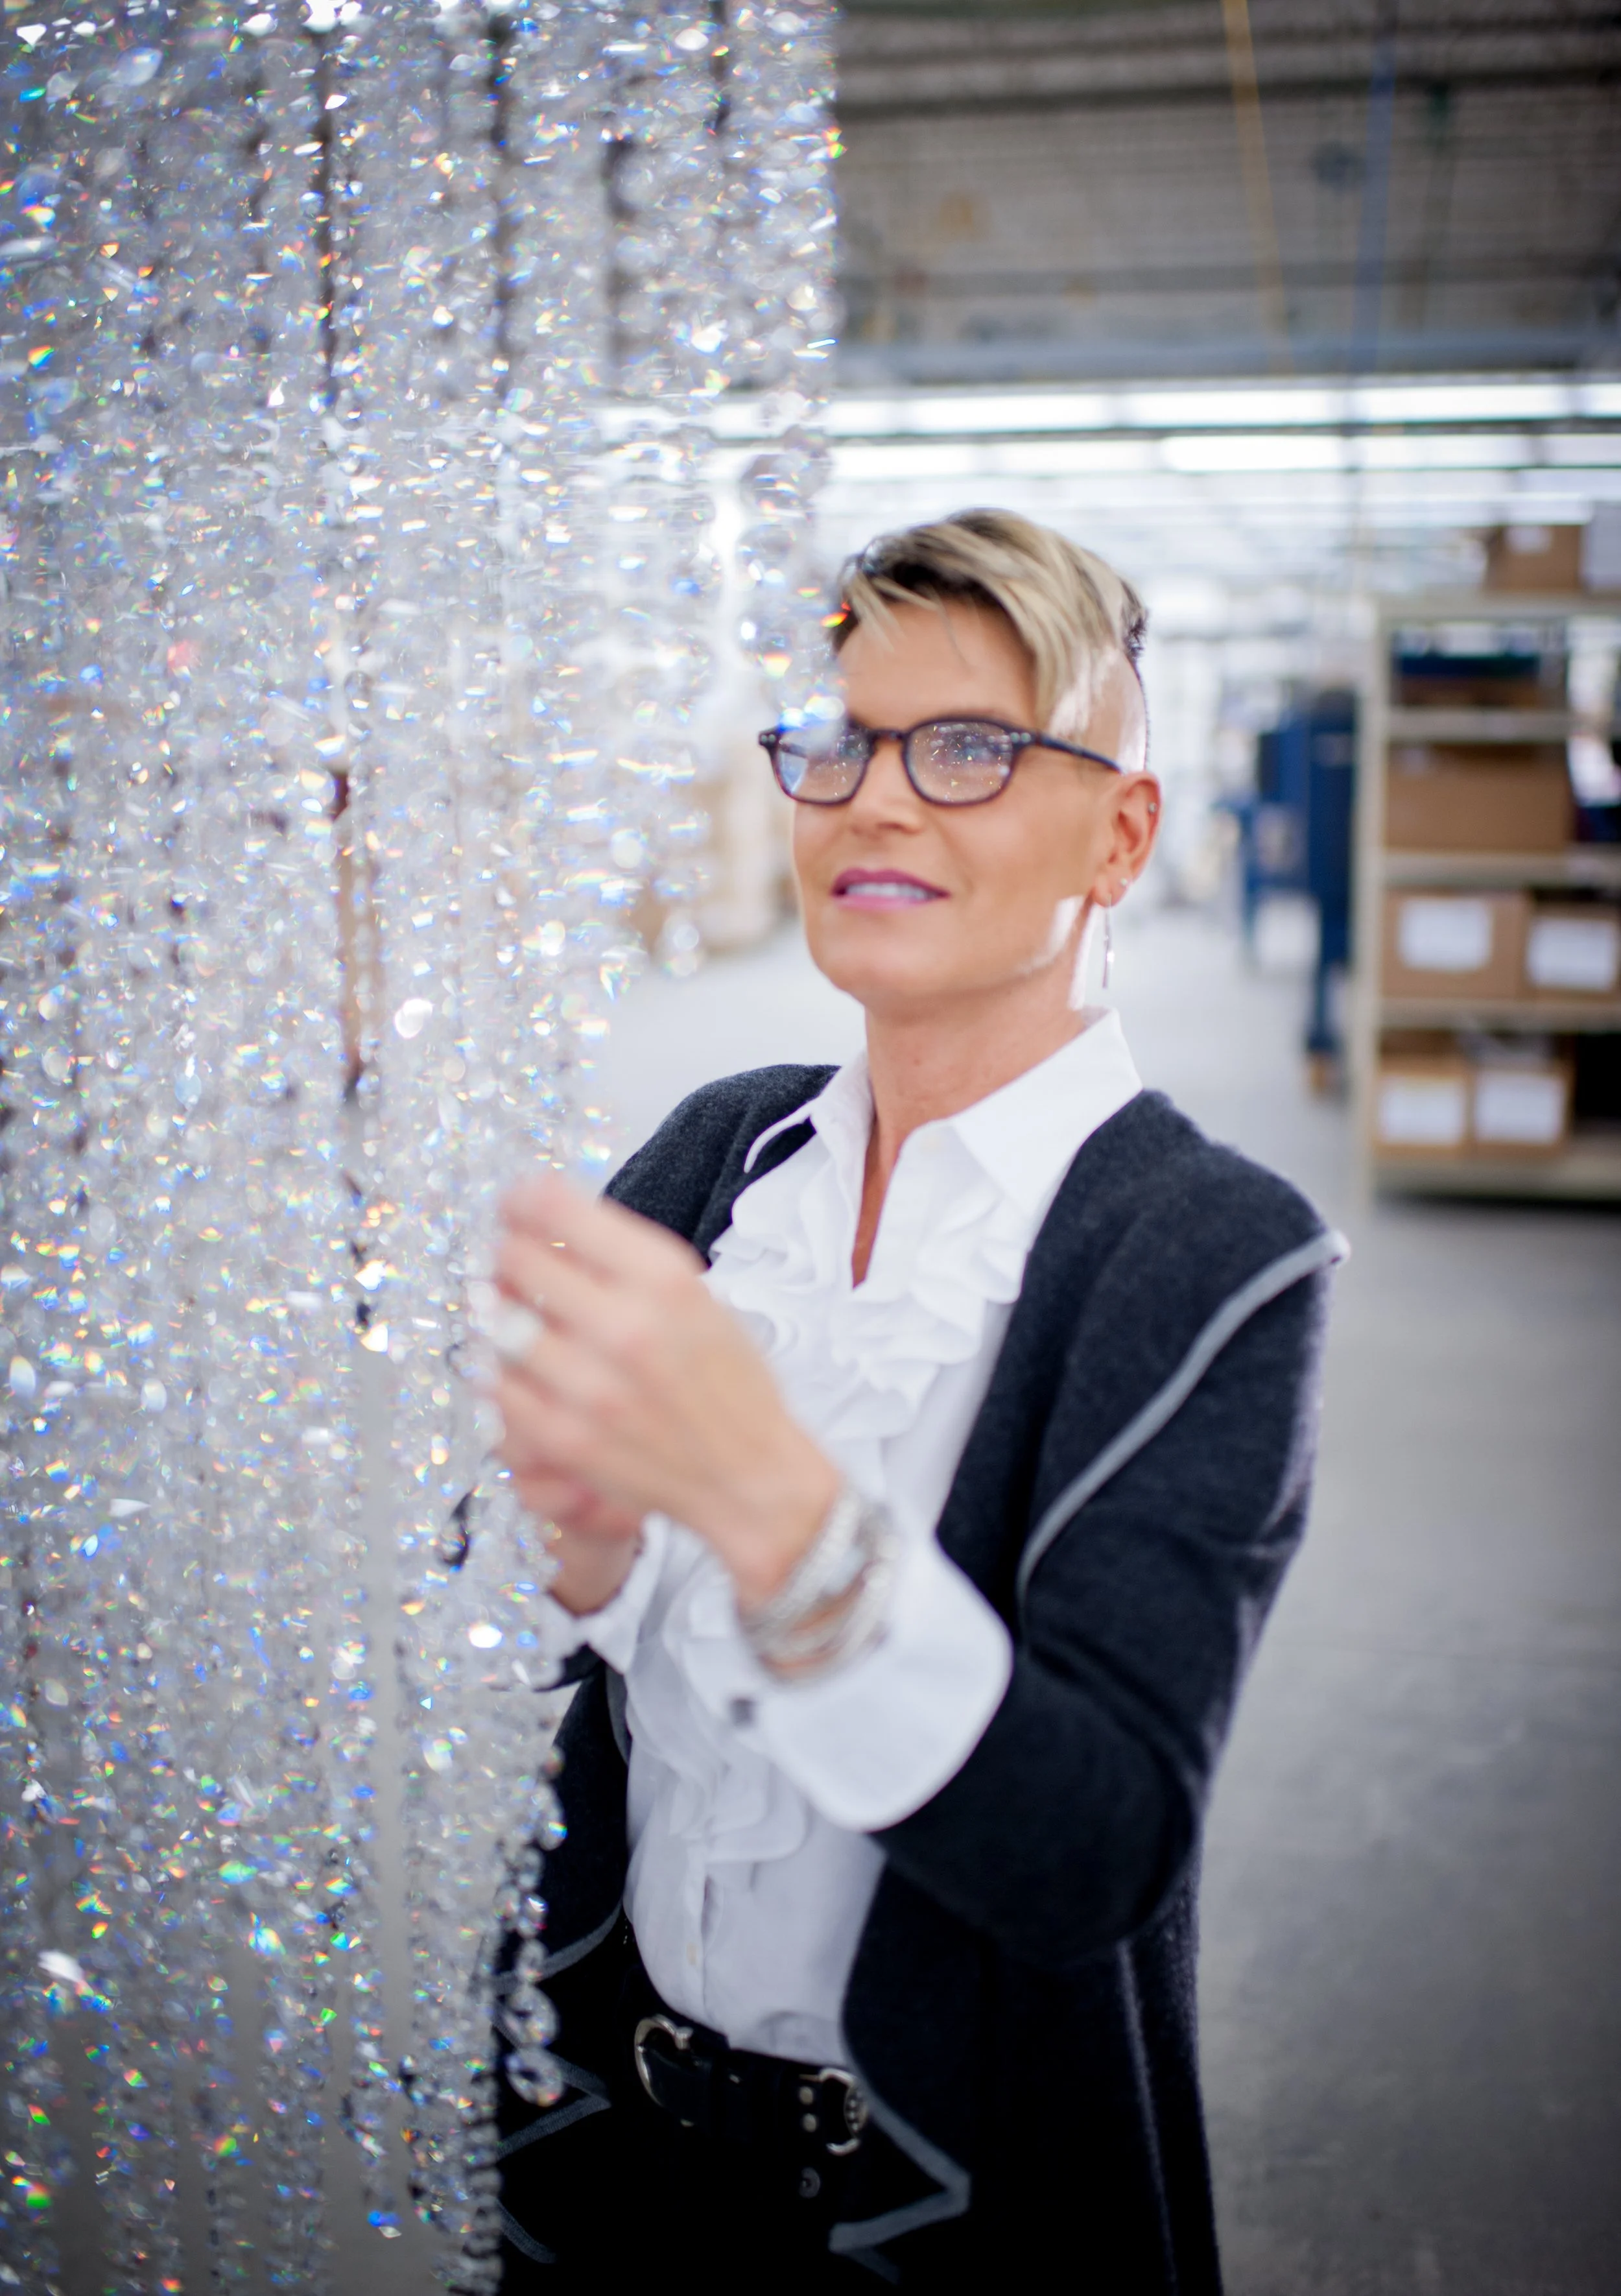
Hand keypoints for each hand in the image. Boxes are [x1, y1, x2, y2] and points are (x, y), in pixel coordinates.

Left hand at [491, 1173, 840, 1608]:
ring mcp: (590, 1386)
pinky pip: (497, 1386)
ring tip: (511, 1312)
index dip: (522, 1199)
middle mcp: (625, 1326)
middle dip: (507, 1252)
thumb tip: (547, 1227)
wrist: (749, 1478)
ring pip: (496, 1322)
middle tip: (511, 1259)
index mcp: (666, 1279)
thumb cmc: (728, 1383)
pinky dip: (499, 1370)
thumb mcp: (697, 1298)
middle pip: (516, 1259)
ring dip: (497, 1311)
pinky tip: (518, 1366)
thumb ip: (626, 1262)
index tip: (514, 1202)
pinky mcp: (564, 1438)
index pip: (556, 1209)